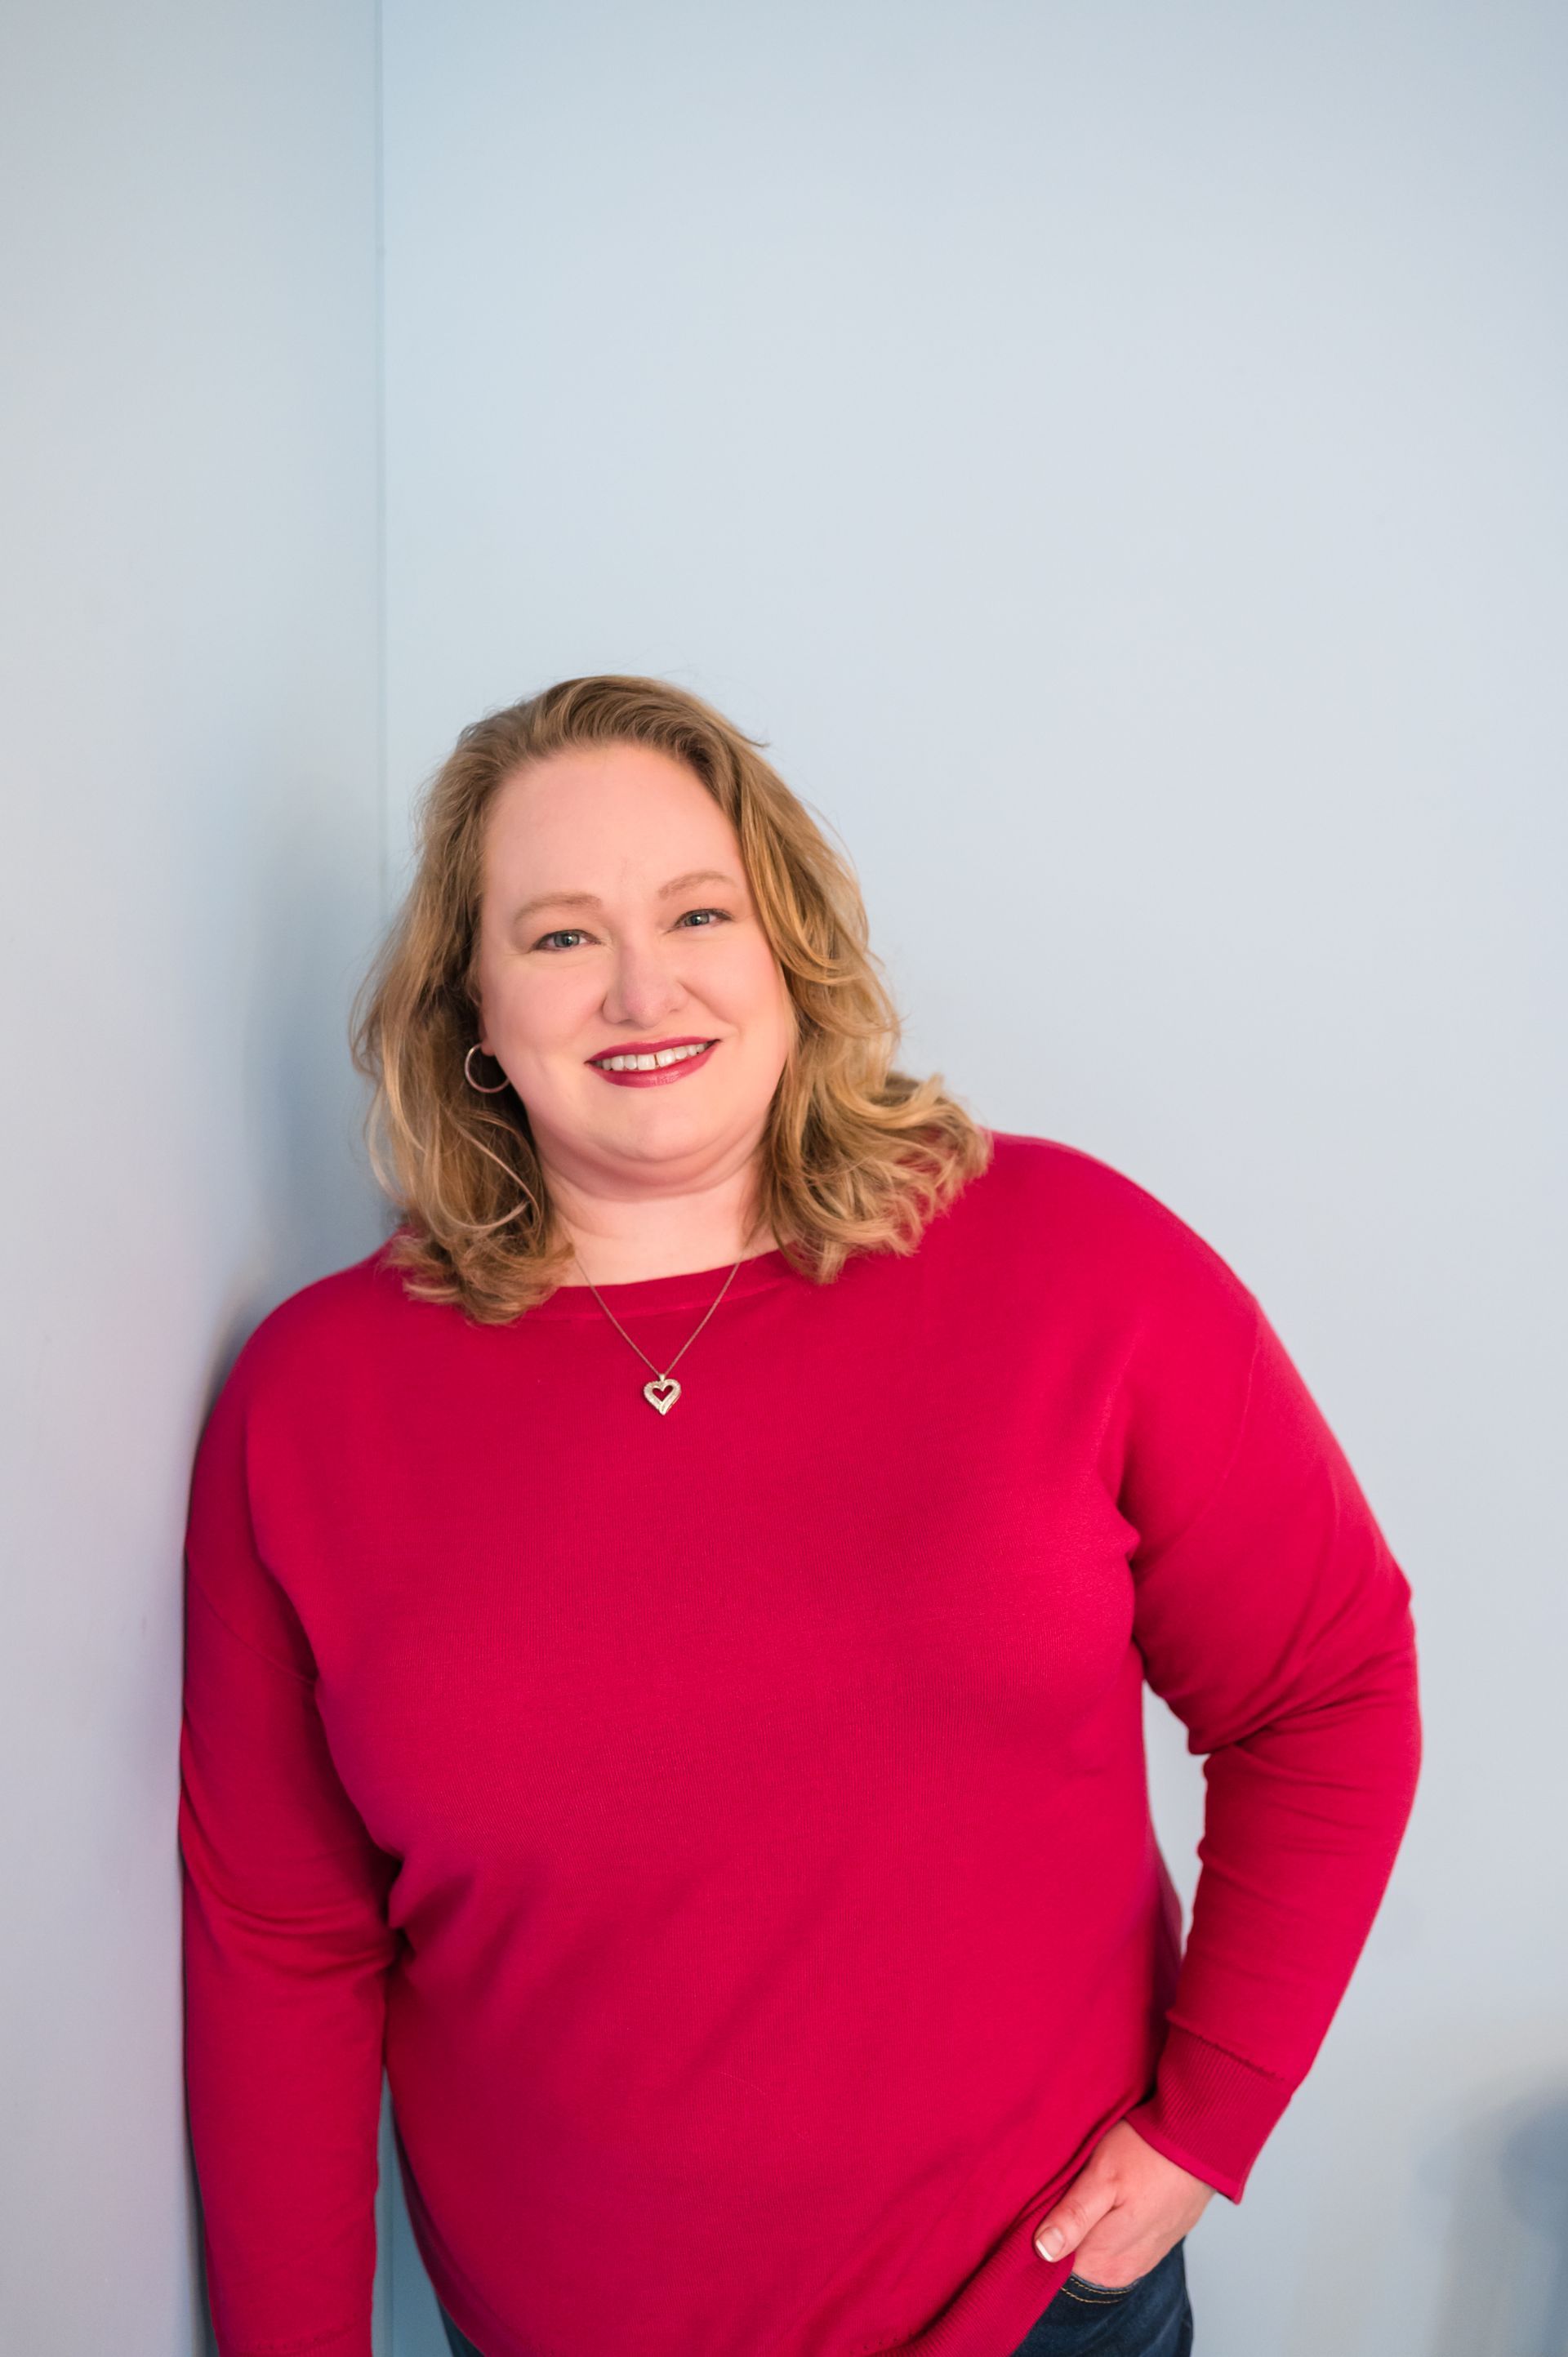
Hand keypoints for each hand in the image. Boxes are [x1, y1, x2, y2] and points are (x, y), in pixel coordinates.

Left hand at [1032, 2122, 1214, 2286]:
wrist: (1201, 2142)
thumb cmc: (1149, 2153)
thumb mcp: (1103, 2177)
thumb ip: (1074, 2217)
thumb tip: (1043, 2251)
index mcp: (1104, 2262)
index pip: (1052, 2262)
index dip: (1040, 2230)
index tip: (1040, 2203)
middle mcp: (1121, 2272)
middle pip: (1072, 2256)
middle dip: (1061, 2226)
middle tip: (1064, 2187)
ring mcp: (1139, 2260)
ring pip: (1093, 2248)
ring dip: (1084, 2222)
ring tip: (1088, 2187)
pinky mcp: (1152, 2244)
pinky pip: (1115, 2241)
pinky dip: (1106, 2221)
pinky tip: (1109, 2194)